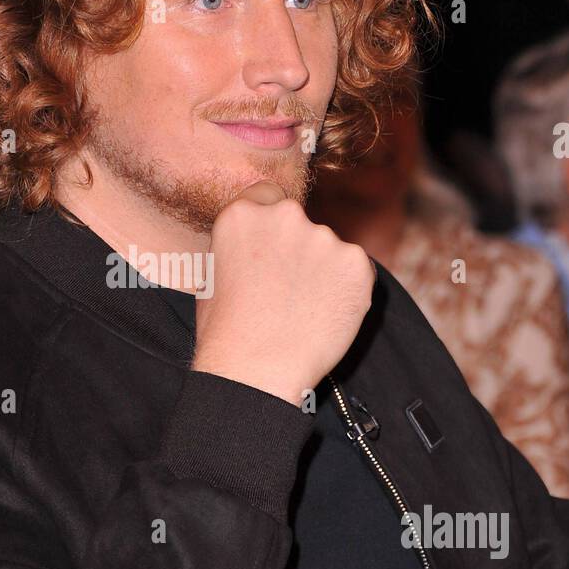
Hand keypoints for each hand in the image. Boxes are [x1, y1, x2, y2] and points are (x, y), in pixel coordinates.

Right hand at [192, 182, 375, 406]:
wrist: (257, 372)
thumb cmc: (226, 335)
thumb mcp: (211, 277)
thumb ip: (239, 248)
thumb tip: (255, 248)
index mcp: (242, 214)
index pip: (268, 197)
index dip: (271, 223)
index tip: (273, 248)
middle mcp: (285, 215)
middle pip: (301, 221)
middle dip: (299, 248)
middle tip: (289, 290)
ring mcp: (324, 237)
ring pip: (330, 249)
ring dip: (324, 272)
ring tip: (305, 312)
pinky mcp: (357, 263)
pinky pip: (357, 271)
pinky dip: (348, 290)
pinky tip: (326, 316)